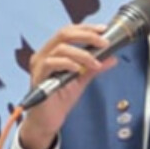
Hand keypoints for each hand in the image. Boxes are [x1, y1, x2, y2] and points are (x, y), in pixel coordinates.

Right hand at [18, 24, 118, 148]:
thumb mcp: (82, 80)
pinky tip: (79, 69)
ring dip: (82, 54)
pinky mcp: (38, 77)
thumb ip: (94, 67)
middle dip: (87, 35)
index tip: (103, 30)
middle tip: (104, 43)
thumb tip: (112, 58)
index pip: (69, 32)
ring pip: (60, 48)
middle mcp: (44, 55)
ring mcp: (39, 65)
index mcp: (53, 52)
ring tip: (95, 63)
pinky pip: (51, 63)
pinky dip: (68, 63)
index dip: (86, 28)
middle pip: (64, 34)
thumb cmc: (60, 99)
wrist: (49, 120)